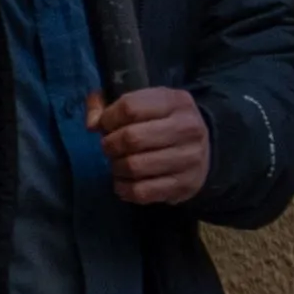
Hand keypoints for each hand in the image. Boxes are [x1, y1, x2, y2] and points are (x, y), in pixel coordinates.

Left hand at [92, 84, 208, 206]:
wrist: (202, 149)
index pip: (130, 107)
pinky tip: (124, 181)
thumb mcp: (142, 104)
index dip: (108, 118)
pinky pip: (141, 191)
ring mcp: (190, 158)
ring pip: (134, 166)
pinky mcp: (185, 184)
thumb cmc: (161, 123)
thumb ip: (107, 106)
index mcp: (176, 101)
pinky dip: (124, 188)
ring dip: (116, 167)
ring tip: (118, 163)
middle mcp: (188, 128)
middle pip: (131, 138)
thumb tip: (92, 124)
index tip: (106, 125)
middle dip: (110, 145)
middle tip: (110, 148)